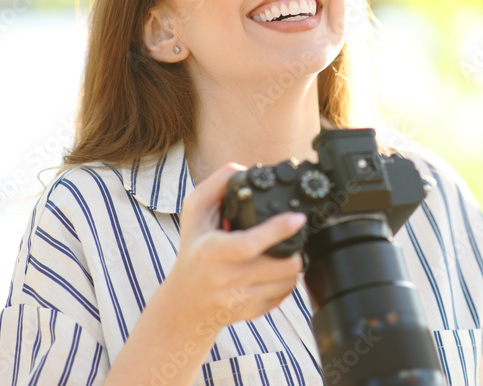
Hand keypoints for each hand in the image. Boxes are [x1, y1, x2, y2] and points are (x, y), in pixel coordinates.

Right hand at [165, 163, 306, 334]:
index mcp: (211, 252)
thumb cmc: (194, 251)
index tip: (298, 219)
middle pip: (281, 265)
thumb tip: (244, 170)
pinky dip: (286, 280)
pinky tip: (275, 271)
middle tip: (293, 237)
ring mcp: (239, 300)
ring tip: (283, 253)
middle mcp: (225, 278)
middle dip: (294, 248)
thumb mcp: (194, 213)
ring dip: (292, 263)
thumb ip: (217, 185)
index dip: (277, 230)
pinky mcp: (251, 312)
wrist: (184, 304)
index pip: (249, 244)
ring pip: (288, 280)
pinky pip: (284, 295)